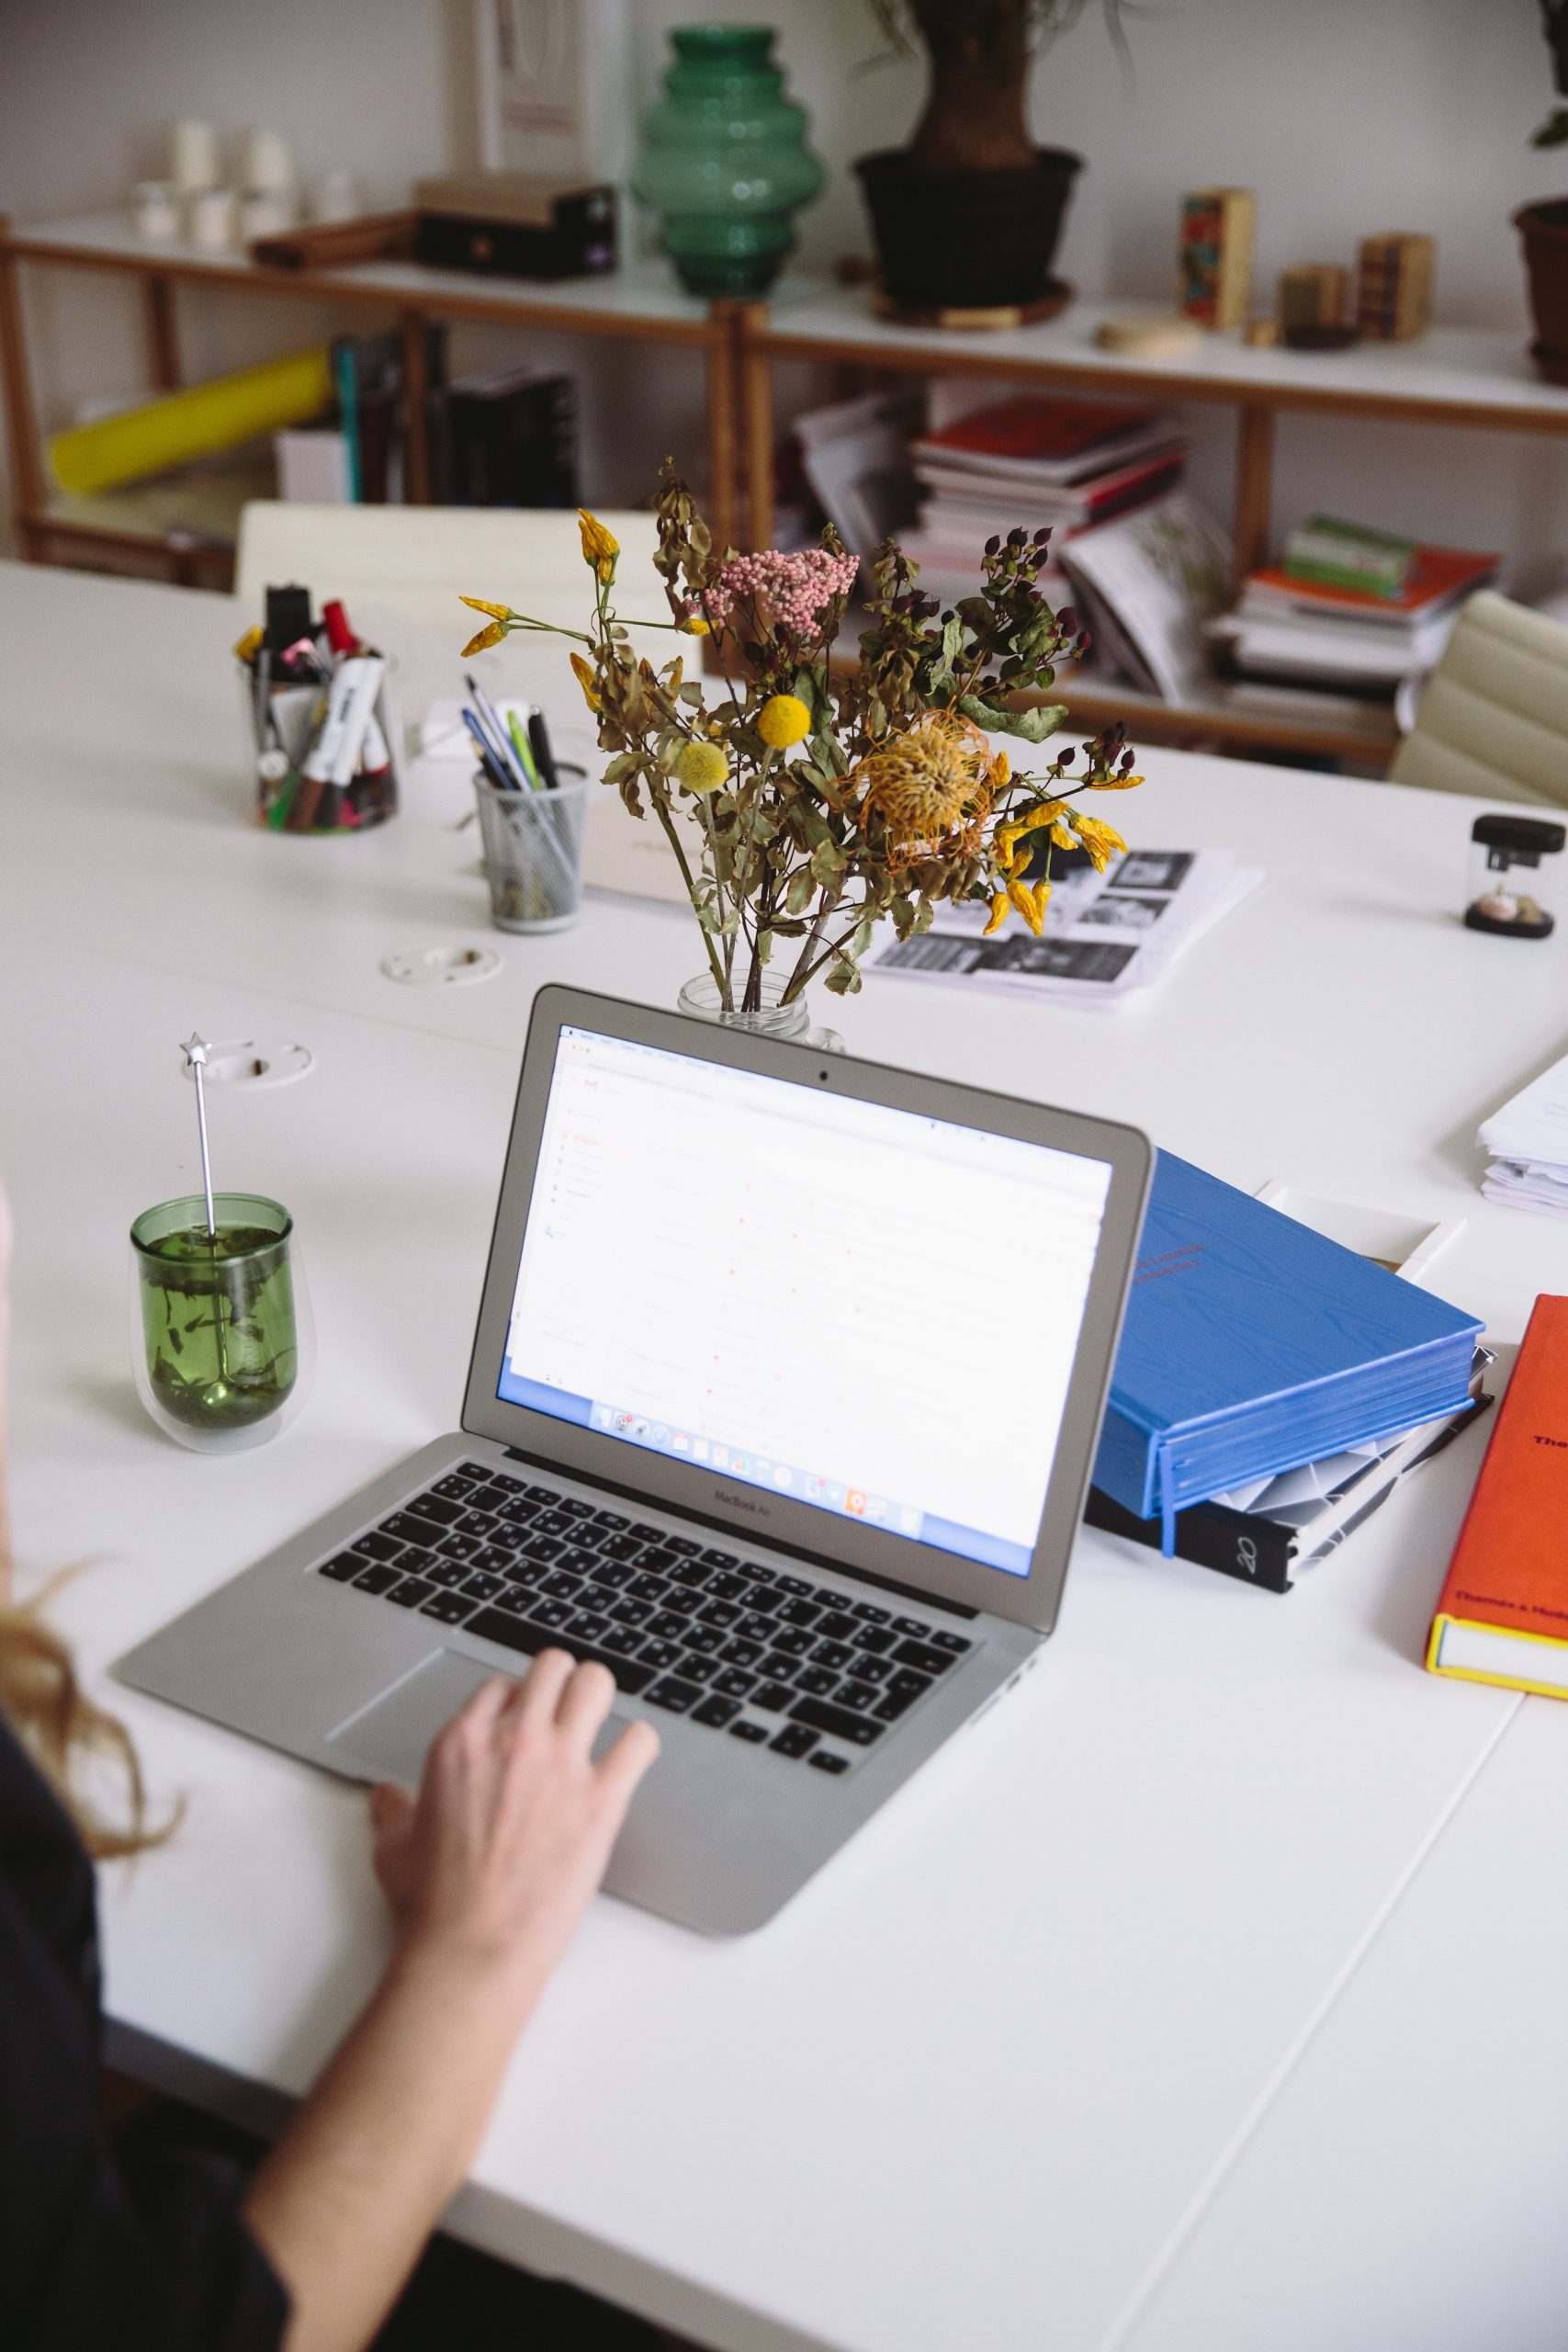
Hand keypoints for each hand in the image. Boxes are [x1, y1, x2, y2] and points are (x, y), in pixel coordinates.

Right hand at [368, 1654, 657, 1999]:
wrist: (473, 1948)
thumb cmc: (434, 1904)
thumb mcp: (394, 1847)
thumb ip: (393, 1809)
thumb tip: (385, 1797)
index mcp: (463, 1743)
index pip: (500, 1685)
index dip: (513, 1703)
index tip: (519, 1725)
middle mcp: (514, 1741)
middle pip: (552, 1666)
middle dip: (560, 1683)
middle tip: (562, 1712)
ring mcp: (561, 1766)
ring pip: (596, 1684)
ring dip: (598, 1699)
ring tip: (596, 1725)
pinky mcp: (602, 1799)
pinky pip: (639, 1742)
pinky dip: (638, 1746)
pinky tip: (627, 1763)